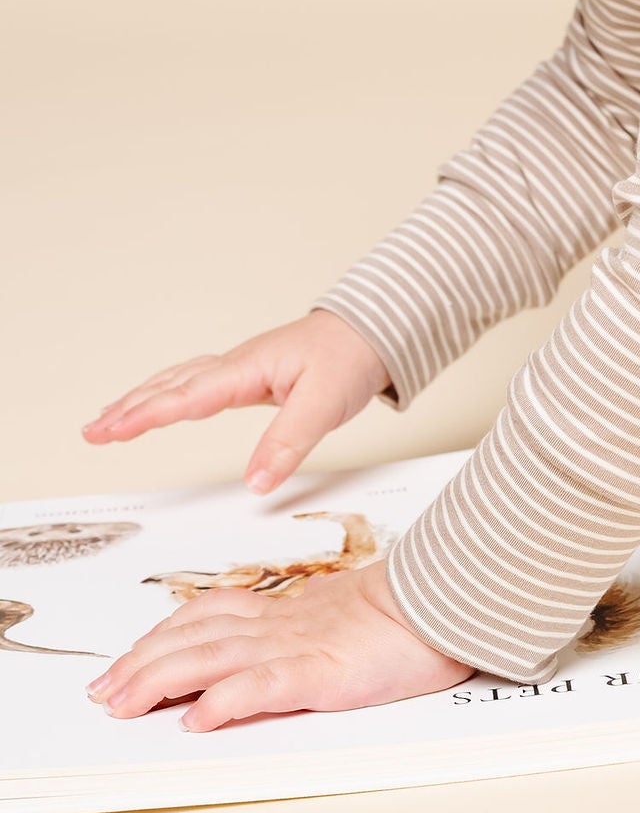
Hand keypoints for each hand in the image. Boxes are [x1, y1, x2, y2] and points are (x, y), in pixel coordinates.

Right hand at [82, 309, 391, 492]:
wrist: (375, 329)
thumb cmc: (351, 358)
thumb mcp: (326, 404)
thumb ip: (288, 442)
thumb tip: (255, 483)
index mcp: (248, 370)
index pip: (187, 396)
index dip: (145, 416)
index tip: (111, 432)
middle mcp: (237, 365)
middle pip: (170, 386)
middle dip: (128, 409)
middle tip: (91, 432)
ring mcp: (241, 368)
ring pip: (178, 381)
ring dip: (140, 400)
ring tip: (107, 421)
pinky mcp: (249, 374)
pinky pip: (195, 383)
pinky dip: (167, 393)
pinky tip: (159, 402)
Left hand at [87, 558, 470, 729]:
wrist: (445, 602)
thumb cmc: (402, 617)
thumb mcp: (340, 619)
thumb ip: (305, 627)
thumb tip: (280, 642)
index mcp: (284, 614)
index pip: (205, 618)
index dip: (158, 639)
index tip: (123, 664)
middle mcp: (279, 627)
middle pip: (193, 638)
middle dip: (140, 665)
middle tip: (102, 693)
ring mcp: (296, 648)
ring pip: (212, 658)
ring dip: (160, 680)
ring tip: (123, 705)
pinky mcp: (320, 673)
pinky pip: (262, 686)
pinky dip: (223, 701)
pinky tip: (197, 719)